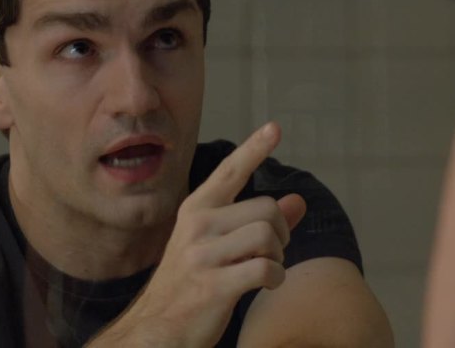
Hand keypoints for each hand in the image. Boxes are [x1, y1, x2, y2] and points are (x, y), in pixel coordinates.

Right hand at [88, 122, 306, 347]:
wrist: (156, 328)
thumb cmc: (191, 284)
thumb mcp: (219, 245)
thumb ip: (259, 222)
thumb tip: (299, 201)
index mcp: (197, 209)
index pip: (231, 170)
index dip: (255, 148)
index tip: (275, 127)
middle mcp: (198, 225)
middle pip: (267, 209)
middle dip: (281, 233)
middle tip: (272, 252)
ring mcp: (202, 254)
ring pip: (268, 236)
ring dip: (278, 257)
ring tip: (266, 268)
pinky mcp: (212, 285)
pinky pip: (265, 269)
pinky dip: (276, 277)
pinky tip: (267, 284)